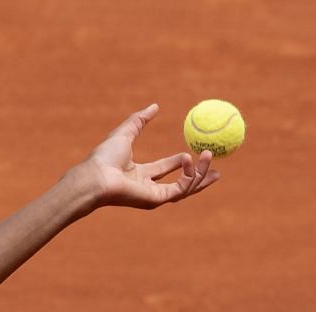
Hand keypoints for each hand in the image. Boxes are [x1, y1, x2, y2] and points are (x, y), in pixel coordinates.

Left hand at [76, 103, 220, 209]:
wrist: (97, 176)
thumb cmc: (105, 157)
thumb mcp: (126, 131)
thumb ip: (140, 120)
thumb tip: (154, 106)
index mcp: (138, 174)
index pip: (164, 169)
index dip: (181, 162)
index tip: (195, 153)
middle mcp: (147, 187)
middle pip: (179, 185)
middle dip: (199, 177)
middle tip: (218, 170)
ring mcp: (153, 196)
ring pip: (185, 189)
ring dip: (200, 174)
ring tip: (210, 155)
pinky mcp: (156, 200)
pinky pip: (180, 189)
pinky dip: (190, 177)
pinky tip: (192, 161)